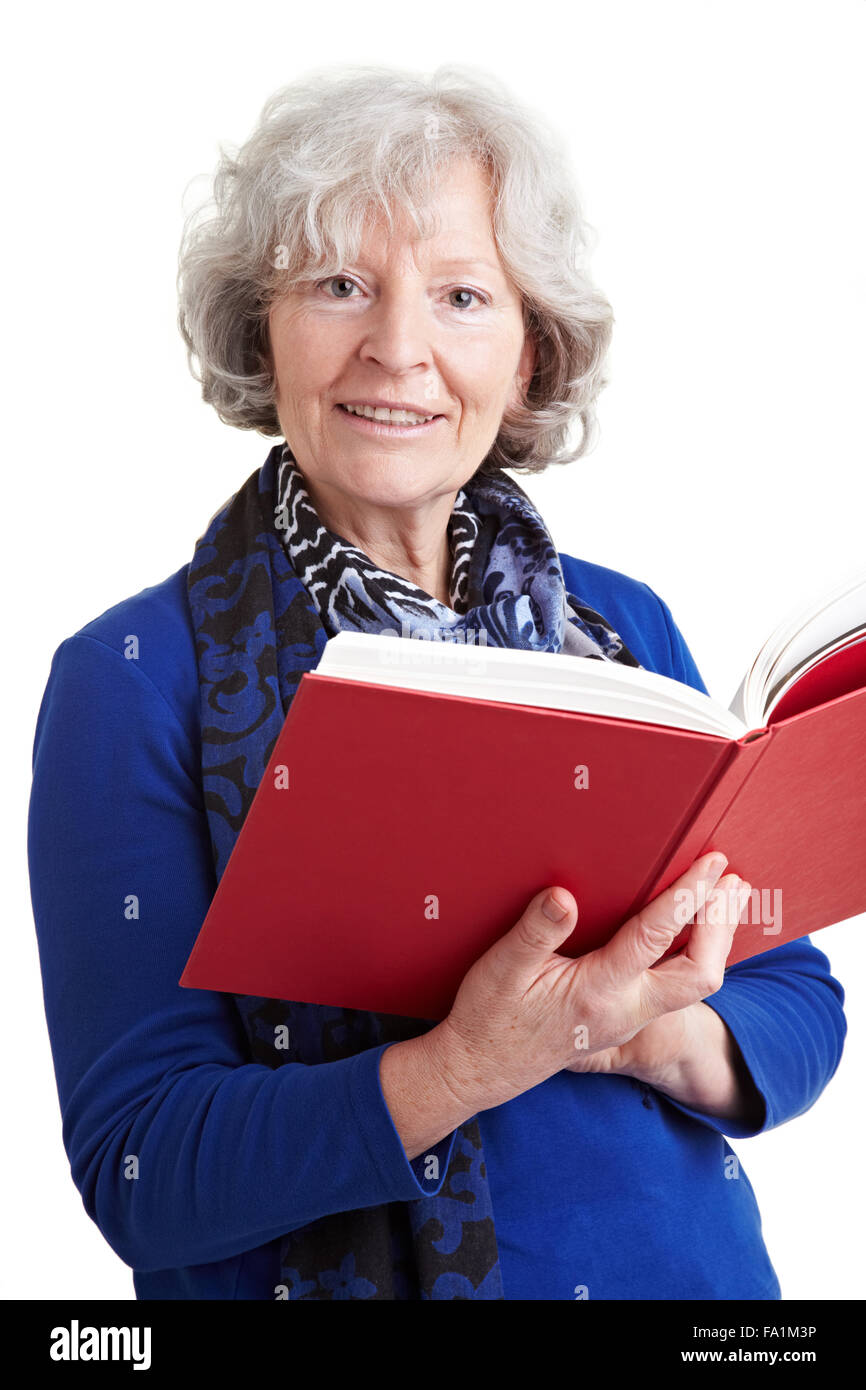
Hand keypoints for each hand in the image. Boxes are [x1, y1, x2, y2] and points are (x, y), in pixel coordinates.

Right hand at [437, 851, 750, 1113]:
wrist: (481, 1069)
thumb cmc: (489, 1018)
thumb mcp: (500, 969)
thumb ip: (536, 932)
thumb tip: (564, 896)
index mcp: (598, 992)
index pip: (655, 937)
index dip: (687, 896)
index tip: (709, 863)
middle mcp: (626, 1011)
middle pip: (700, 974)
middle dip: (722, 924)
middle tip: (734, 880)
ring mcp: (629, 1020)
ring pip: (693, 985)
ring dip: (714, 940)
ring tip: (726, 897)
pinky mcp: (623, 1020)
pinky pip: (675, 988)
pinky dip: (694, 954)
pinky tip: (692, 932)